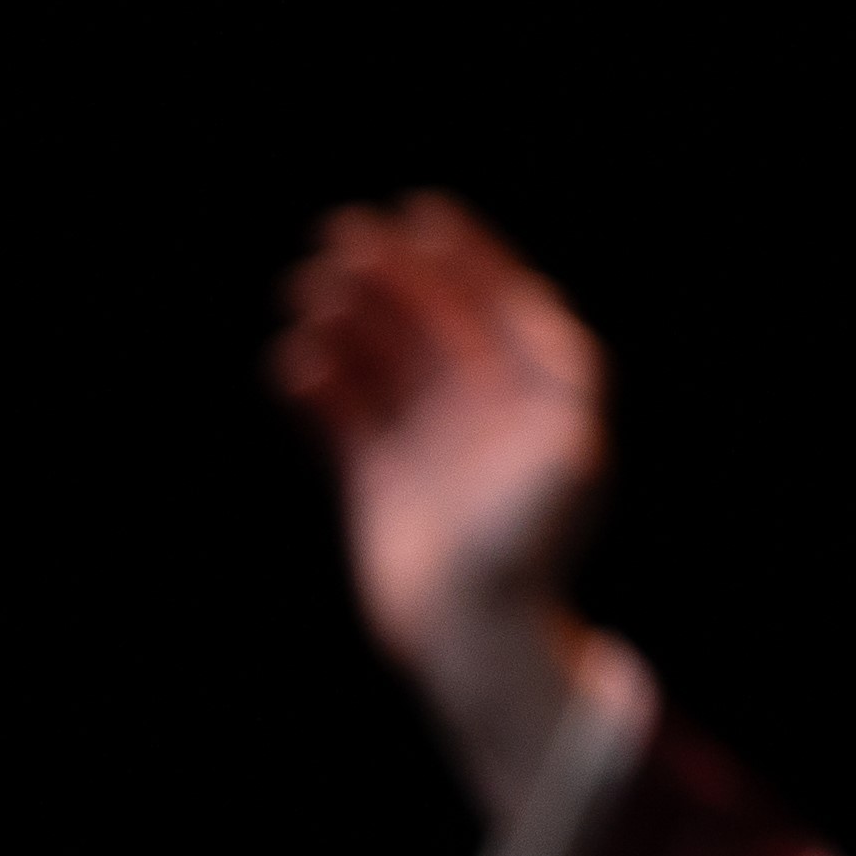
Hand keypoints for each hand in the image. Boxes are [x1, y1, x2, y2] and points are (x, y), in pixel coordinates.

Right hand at [271, 196, 608, 811]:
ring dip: (353, 323)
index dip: (470, 255)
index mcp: (543, 401)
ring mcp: (435, 445)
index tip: (422, 212)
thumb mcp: (561, 480)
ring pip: (389, 361)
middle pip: (442, 322)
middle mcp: (492, 415)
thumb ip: (561, 414)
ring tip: (311, 294)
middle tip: (342, 237)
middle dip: (397, 278)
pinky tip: (293, 364)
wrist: (476, 642)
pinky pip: (347, 416)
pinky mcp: (384, 482)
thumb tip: (557, 351)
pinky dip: (322, 386)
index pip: (507, 305)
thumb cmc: (526, 561)